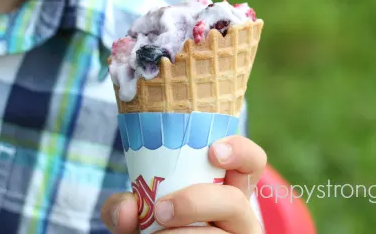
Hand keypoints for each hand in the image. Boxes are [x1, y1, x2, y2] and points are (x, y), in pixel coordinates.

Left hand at [101, 135, 266, 232]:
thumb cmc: (160, 225)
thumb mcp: (145, 210)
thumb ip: (129, 205)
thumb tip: (124, 209)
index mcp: (228, 187)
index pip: (251, 161)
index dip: (239, 151)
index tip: (213, 151)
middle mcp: (241, 215)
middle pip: (235, 202)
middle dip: (195, 203)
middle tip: (161, 210)